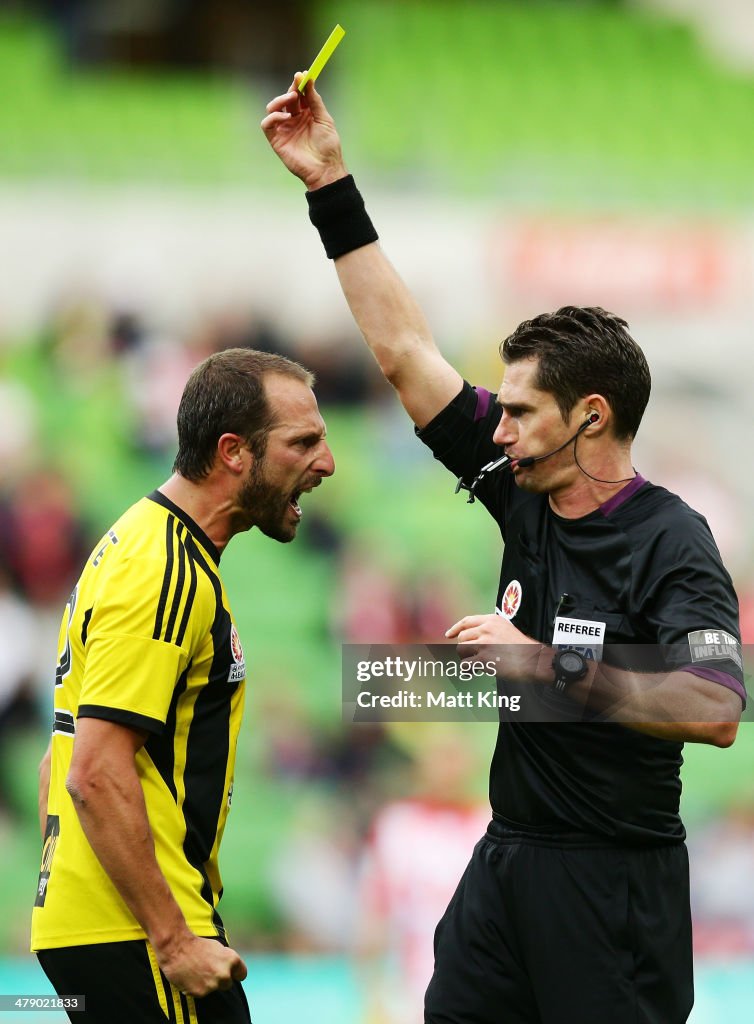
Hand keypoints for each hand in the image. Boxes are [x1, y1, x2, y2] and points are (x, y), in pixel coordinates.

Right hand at [155, 932, 247, 998]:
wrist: (177, 948)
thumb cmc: (197, 945)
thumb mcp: (218, 947)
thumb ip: (226, 960)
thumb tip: (230, 968)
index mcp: (232, 961)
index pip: (242, 974)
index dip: (235, 973)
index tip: (231, 973)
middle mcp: (225, 975)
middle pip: (228, 984)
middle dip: (220, 979)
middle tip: (209, 971)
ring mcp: (212, 985)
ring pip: (213, 989)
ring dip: (208, 984)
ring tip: (197, 972)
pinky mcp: (200, 993)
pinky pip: (201, 993)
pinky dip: (196, 987)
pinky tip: (190, 977)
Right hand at [261, 73, 347, 191]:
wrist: (325, 168)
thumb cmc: (328, 146)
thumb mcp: (324, 119)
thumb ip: (315, 100)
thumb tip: (308, 79)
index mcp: (306, 114)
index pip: (298, 95)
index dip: (299, 84)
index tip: (302, 75)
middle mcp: (293, 120)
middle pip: (286, 99)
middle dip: (290, 90)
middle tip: (296, 86)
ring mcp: (284, 130)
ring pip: (273, 108)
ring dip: (279, 100)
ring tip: (291, 99)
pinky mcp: (276, 140)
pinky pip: (267, 124)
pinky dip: (273, 117)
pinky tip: (286, 118)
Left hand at [445, 614, 544, 683]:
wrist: (533, 660)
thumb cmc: (522, 648)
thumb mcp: (506, 629)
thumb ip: (489, 629)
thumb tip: (471, 636)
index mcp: (491, 620)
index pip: (466, 621)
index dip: (455, 629)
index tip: (448, 635)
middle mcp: (486, 629)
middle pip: (462, 637)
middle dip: (465, 648)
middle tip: (474, 656)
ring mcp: (484, 643)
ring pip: (461, 650)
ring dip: (466, 658)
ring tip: (478, 664)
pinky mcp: (483, 658)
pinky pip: (465, 664)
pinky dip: (468, 669)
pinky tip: (476, 671)